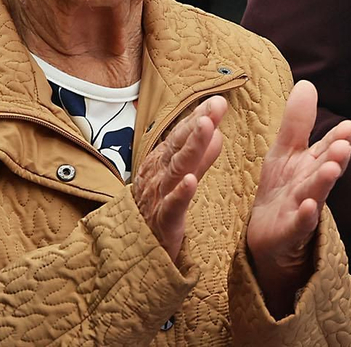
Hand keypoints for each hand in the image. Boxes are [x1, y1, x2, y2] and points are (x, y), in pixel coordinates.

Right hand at [133, 95, 227, 262]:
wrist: (132, 251)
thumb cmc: (158, 208)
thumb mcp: (179, 177)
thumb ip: (199, 155)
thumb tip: (217, 130)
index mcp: (161, 162)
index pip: (181, 135)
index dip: (199, 116)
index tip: (218, 100)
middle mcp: (158, 175)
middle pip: (178, 146)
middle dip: (198, 124)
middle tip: (217, 105)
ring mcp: (158, 197)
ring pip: (177, 169)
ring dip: (192, 147)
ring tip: (208, 127)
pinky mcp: (163, 222)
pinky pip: (172, 206)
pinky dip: (181, 193)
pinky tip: (192, 181)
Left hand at [246, 81, 350, 315]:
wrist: (267, 236)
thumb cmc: (282, 190)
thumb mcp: (285, 152)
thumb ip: (298, 122)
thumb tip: (307, 83)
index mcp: (312, 165)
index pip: (327, 148)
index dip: (337, 138)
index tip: (348, 127)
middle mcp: (311, 186)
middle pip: (324, 170)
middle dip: (335, 157)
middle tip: (344, 145)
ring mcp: (301, 210)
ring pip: (314, 194)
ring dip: (324, 182)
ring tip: (332, 169)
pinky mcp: (287, 233)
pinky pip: (297, 225)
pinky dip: (304, 216)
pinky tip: (309, 207)